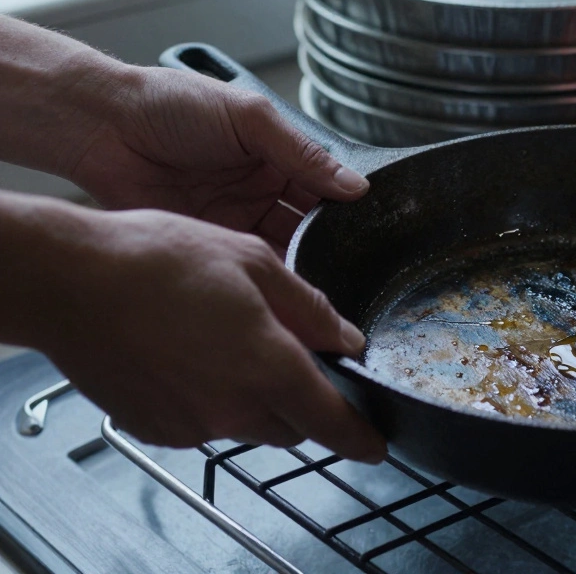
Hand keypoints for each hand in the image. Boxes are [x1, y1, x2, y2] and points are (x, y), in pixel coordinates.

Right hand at [40, 206, 385, 460]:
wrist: (68, 282)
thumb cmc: (156, 260)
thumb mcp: (252, 261)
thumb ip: (309, 307)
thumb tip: (346, 339)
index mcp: (269, 366)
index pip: (331, 422)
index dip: (359, 437)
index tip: (376, 445)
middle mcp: (233, 406)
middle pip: (292, 426)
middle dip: (302, 402)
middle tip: (289, 356)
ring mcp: (191, 424)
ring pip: (247, 425)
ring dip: (254, 398)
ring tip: (225, 342)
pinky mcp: (156, 429)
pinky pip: (203, 423)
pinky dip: (211, 399)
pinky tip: (190, 355)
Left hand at [70, 63, 366, 251]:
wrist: (104, 126)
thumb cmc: (170, 104)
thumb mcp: (250, 118)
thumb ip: (303, 153)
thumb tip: (355, 185)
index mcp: (276, 153)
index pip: (324, 185)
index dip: (345, 206)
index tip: (368, 228)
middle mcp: (259, 187)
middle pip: (308, 221)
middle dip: (327, 239)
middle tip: (348, 259)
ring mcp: (234, 215)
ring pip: (281, 245)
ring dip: (300, 258)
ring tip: (321, 273)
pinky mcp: (208, 239)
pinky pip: (245, 260)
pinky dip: (265, 272)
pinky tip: (283, 280)